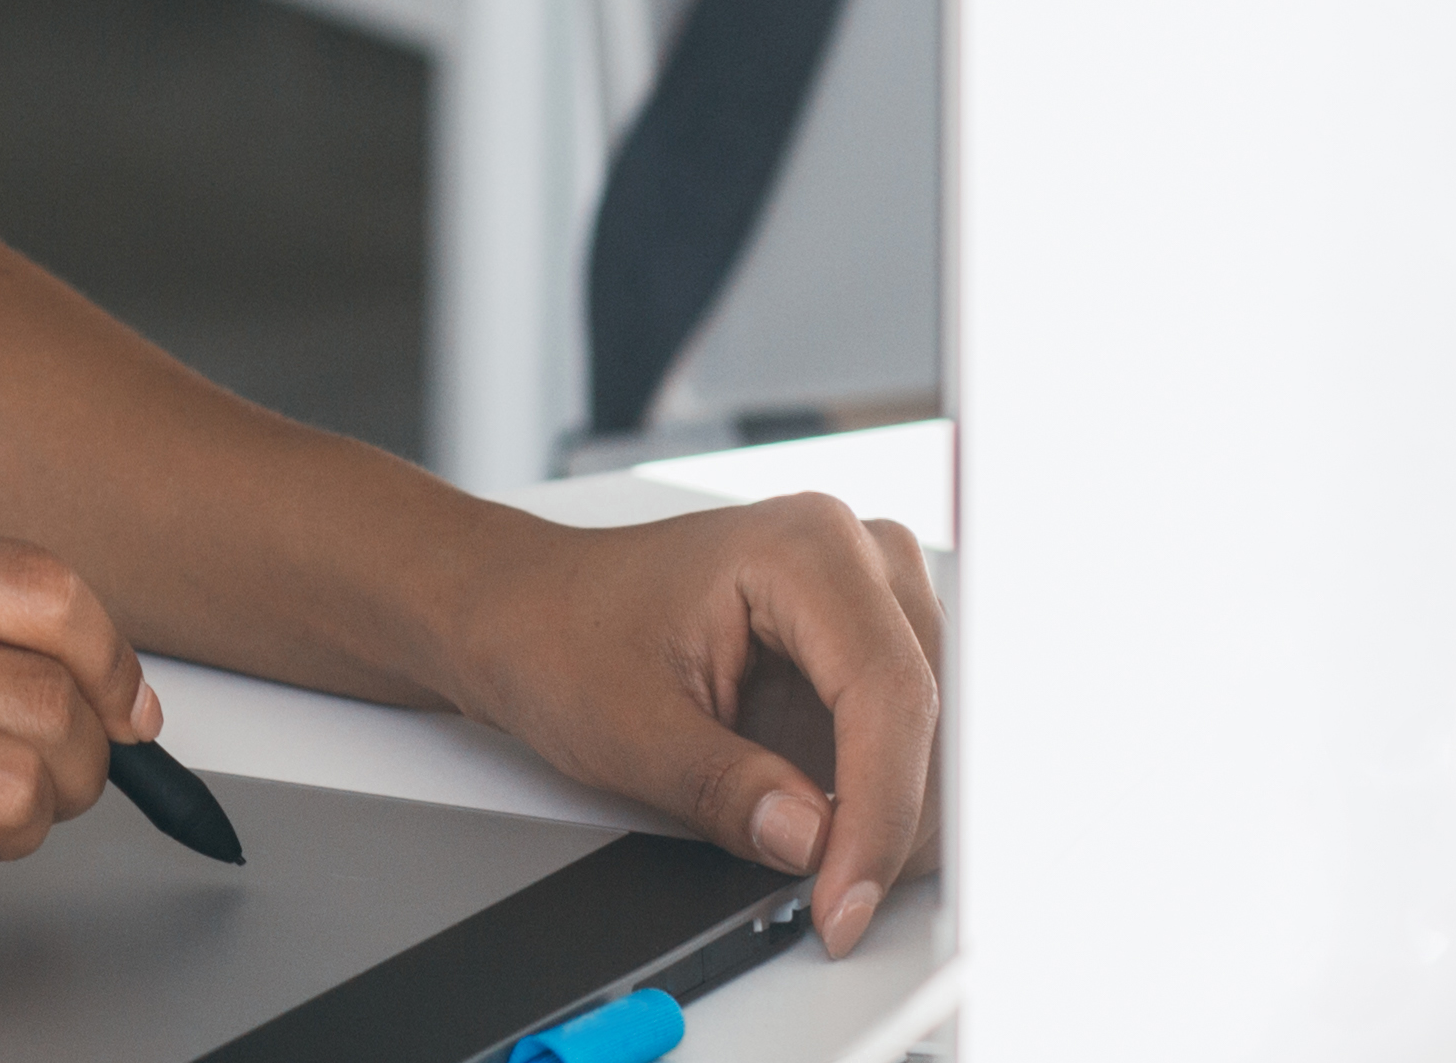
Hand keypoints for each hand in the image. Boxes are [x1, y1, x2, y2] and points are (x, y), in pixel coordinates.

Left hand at [441, 497, 941, 956]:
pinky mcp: (863, 649)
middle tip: (837, 908)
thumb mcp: (625, 728)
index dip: (879, 812)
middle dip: (891, 826)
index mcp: (805, 548)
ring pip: (933, 736)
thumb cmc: (557, 634)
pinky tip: (827, 838)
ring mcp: (870, 601)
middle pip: (928, 716)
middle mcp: (857, 558)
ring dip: (890, 819)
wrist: (522, 609)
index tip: (846, 899)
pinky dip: (876, 805)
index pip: (887, 692)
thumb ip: (725, 787)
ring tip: (825, 877)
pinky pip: (906, 741)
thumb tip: (814, 842)